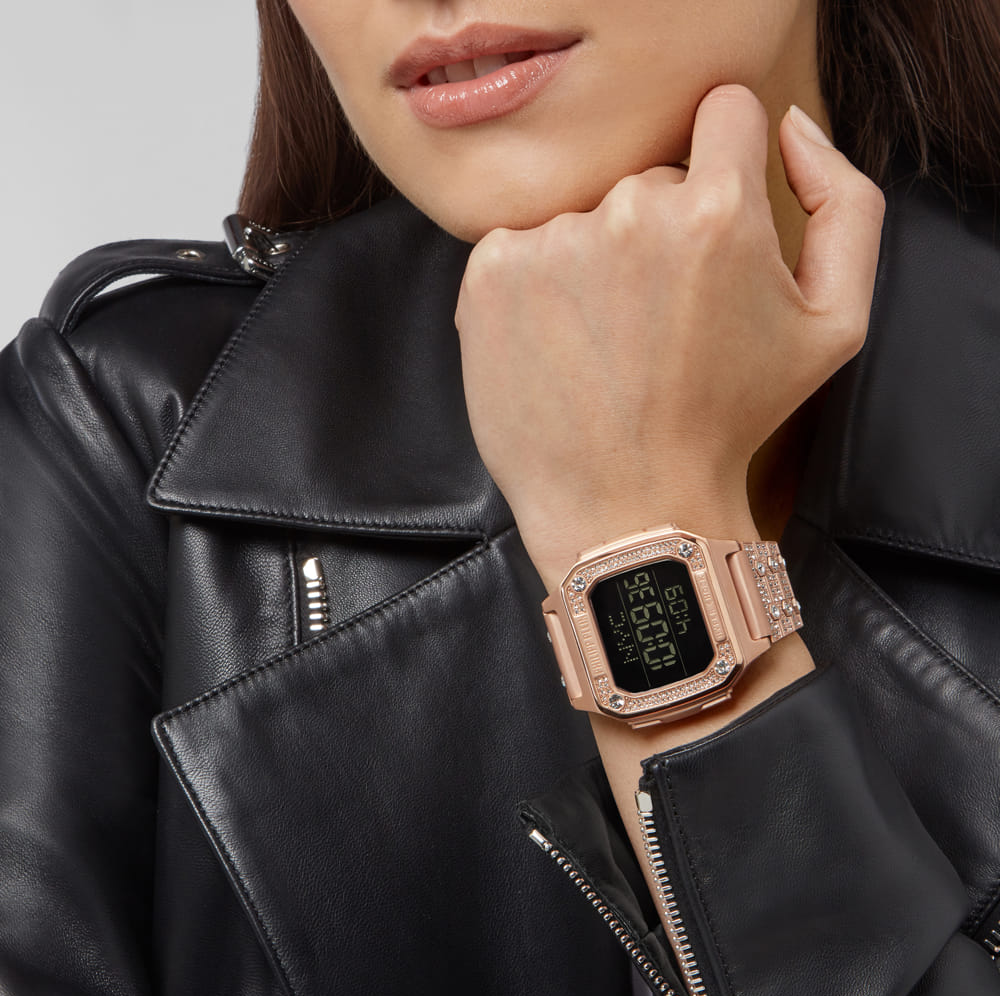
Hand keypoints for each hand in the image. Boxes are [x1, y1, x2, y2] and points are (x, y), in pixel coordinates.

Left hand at [454, 84, 884, 592]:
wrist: (630, 509)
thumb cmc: (732, 423)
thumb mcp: (835, 324)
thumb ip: (847, 203)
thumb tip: (792, 127)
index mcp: (719, 212)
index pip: (725, 113)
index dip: (728, 163)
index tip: (712, 227)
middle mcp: (628, 212)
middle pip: (650, 179)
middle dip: (660, 235)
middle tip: (662, 326)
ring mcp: (552, 242)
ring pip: (585, 217)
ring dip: (596, 265)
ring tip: (610, 348)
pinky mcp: (491, 275)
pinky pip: (520, 247)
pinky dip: (537, 289)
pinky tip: (563, 349)